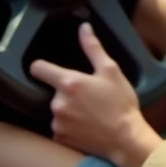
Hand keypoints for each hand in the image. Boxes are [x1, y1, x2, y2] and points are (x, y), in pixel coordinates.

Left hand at [29, 22, 162, 166]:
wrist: (126, 138)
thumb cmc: (120, 103)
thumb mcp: (111, 70)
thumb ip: (93, 48)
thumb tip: (84, 28)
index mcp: (69, 83)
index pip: (39, 69)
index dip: (40, 66)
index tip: (45, 68)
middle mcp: (58, 103)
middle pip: (53, 91)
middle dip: (67, 92)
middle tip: (88, 96)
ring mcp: (57, 122)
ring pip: (58, 109)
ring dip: (68, 109)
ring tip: (89, 112)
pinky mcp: (60, 138)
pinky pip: (60, 127)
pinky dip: (69, 125)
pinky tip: (86, 125)